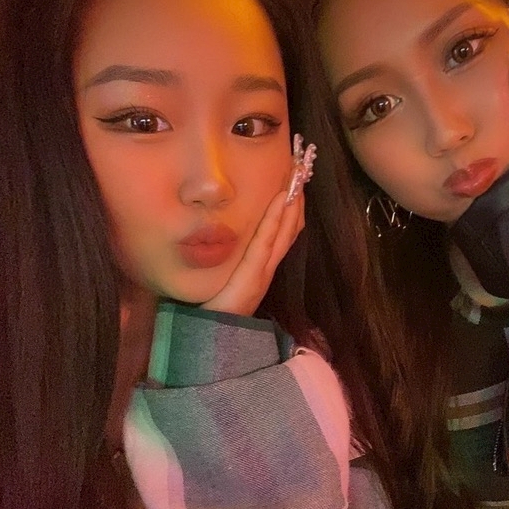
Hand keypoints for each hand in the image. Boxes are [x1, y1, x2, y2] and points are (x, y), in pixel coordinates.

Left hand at [202, 170, 304, 315]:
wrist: (206, 340)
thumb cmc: (209, 311)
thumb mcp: (220, 279)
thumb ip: (225, 262)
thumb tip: (215, 234)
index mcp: (260, 270)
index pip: (282, 233)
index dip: (291, 208)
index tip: (295, 182)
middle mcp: (266, 270)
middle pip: (290, 229)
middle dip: (297, 199)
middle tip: (302, 168)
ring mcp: (262, 273)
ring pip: (284, 232)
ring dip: (292, 204)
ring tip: (298, 178)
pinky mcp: (253, 278)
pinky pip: (266, 243)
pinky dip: (276, 220)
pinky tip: (282, 200)